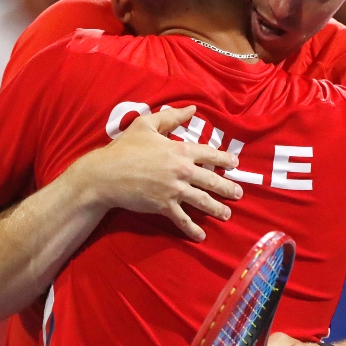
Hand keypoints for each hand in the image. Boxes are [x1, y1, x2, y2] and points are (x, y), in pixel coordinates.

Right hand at [69, 105, 241, 241]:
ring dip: (217, 209)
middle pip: (212, 180)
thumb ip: (171, 117)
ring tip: (226, 214)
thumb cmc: (125, 147)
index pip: (209, 154)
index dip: (224, 159)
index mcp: (180, 150)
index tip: (235, 164)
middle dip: (228, 188)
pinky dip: (192, 229)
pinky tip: (201, 236)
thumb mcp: (146, 125)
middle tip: (238, 193)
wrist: (107, 174)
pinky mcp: (164, 206)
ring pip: (202, 201)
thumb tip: (191, 109)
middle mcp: (182, 171)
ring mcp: (174, 190)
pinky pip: (182, 219)